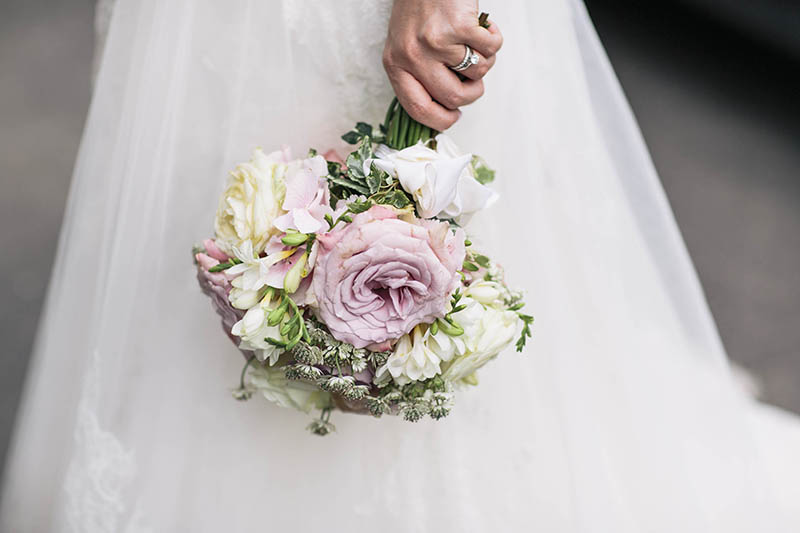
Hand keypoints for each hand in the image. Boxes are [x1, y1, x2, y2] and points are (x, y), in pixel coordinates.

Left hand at [383, 0, 502, 130]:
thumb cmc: (419, 8)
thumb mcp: (405, 46)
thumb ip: (417, 75)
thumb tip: (443, 108)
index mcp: (395, 64)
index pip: (418, 110)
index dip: (442, 120)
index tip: (454, 116)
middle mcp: (412, 55)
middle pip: (453, 98)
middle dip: (472, 94)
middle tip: (475, 82)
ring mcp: (436, 41)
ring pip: (476, 73)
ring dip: (485, 61)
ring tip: (476, 44)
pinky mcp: (459, 26)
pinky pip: (490, 49)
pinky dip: (494, 39)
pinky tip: (483, 28)